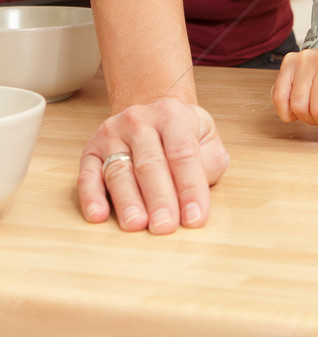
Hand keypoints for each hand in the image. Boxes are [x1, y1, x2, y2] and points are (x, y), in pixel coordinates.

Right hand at [77, 98, 229, 232]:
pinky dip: (91, 196)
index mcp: (173, 115)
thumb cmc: (182, 133)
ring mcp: (112, 134)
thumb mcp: (207, 138)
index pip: (183, 154)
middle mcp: (140, 121)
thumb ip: (209, 163)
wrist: (150, 110)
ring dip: (127, 201)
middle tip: (164, 226)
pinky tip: (98, 215)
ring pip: (120, 171)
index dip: (190, 187)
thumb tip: (196, 193)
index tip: (195, 217)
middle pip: (150, 164)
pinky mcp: (91, 150)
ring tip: (136, 224)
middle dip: (159, 198)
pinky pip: (88, 175)